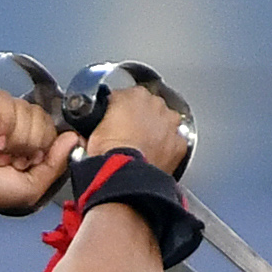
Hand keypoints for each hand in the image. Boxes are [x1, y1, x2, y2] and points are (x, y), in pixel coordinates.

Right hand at [0, 100, 75, 215]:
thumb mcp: (28, 189)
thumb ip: (55, 166)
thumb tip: (73, 139)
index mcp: (27, 142)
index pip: (52, 129)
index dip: (44, 146)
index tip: (29, 162)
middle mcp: (16, 124)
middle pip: (42, 118)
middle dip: (28, 145)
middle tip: (11, 160)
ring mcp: (1, 110)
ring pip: (26, 110)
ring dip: (14, 139)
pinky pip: (7, 102)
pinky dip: (4, 125)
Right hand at [78, 79, 193, 175]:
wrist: (123, 176)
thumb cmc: (107, 153)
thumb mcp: (93, 129)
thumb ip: (101, 118)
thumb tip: (100, 123)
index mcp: (134, 94)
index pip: (129, 97)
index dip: (122, 112)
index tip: (118, 123)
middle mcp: (156, 104)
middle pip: (150, 108)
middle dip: (143, 120)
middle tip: (130, 138)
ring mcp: (169, 124)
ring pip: (166, 123)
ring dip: (158, 132)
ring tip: (144, 149)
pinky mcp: (178, 145)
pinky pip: (176, 144)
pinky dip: (168, 150)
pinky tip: (156, 158)